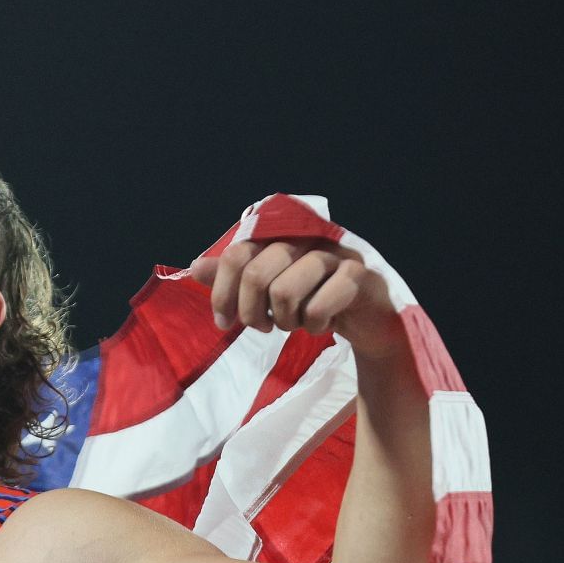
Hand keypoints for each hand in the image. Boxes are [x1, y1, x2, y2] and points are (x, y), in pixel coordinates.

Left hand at [190, 237, 402, 359]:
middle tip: (263, 327)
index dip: (222, 291)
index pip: (237, 254)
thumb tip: (196, 267)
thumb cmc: (315, 299)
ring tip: (296, 323)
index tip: (223, 321)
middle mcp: (307, 237)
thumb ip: (236, 277)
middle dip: (252, 312)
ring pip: (285, 290)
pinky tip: (322, 324)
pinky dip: (314, 325)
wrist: (368, 318)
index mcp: (283, 235)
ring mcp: (334, 254)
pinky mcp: (359, 276)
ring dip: (286, 320)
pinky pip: (318, 306)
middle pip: (257, 273)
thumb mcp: (270, 291)